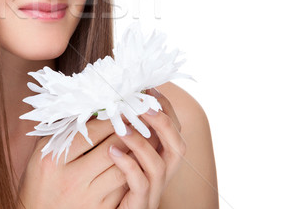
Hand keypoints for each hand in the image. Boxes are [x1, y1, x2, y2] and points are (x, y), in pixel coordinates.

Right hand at [17, 113, 160, 208]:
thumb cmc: (40, 181)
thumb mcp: (43, 153)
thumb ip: (63, 132)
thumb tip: (89, 109)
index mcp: (53, 160)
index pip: (90, 133)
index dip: (111, 119)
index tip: (123, 107)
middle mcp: (71, 179)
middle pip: (109, 150)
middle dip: (128, 132)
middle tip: (141, 118)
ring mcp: (87, 198)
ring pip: (121, 169)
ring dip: (136, 152)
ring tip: (145, 137)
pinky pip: (123, 188)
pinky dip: (132, 172)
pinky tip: (138, 160)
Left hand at [108, 89, 185, 208]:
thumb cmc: (108, 181)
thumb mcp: (119, 151)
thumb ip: (122, 130)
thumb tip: (112, 99)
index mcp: (160, 158)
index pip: (173, 130)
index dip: (166, 109)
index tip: (149, 89)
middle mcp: (162, 174)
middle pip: (177, 146)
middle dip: (163, 122)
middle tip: (143, 105)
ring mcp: (153, 191)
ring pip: (159, 165)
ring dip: (142, 142)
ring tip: (121, 127)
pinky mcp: (139, 204)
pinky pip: (140, 184)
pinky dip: (128, 166)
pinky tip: (112, 152)